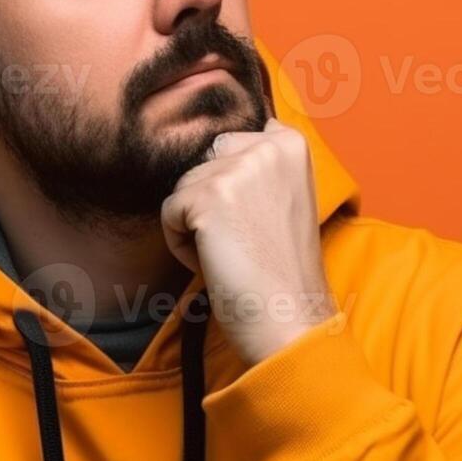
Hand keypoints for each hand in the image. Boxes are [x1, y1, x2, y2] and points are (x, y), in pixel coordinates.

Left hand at [161, 118, 335, 365]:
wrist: (289, 318)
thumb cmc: (283, 269)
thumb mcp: (287, 199)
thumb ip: (259, 166)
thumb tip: (216, 145)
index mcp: (291, 143)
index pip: (232, 142)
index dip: (233, 185)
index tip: (257, 221)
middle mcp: (268, 146)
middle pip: (205, 162)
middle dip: (211, 200)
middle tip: (244, 241)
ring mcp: (238, 168)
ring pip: (184, 187)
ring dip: (196, 225)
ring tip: (233, 254)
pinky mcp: (208, 195)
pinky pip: (169, 213)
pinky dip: (181, 244)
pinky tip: (216, 263)